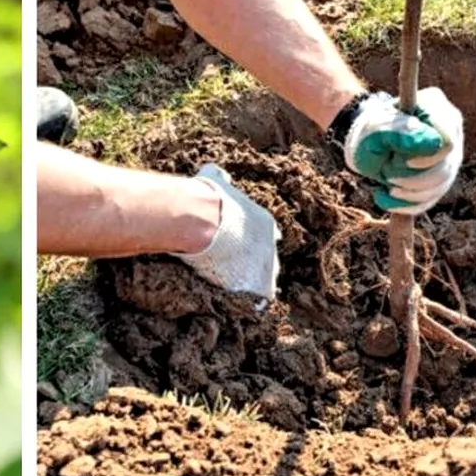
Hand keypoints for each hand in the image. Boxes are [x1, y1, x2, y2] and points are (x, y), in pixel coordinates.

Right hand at [173, 164, 280, 302]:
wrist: (204, 221)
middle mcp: (271, 244)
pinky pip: (259, 297)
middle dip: (254, 265)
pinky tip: (242, 304)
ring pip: (264, 279)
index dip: (252, 242)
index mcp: (265, 222)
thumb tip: (211, 171)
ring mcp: (267, 266)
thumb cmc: (208, 200)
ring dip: (252, 284)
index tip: (242, 247)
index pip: (266, 235)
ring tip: (238, 290)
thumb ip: (217, 178)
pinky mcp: (259, 285)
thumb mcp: (214, 181)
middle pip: (268, 259)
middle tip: (237, 270)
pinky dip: (251, 302)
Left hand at [344, 88, 463, 214]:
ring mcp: (450, 156)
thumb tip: (433, 143)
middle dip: (412, 178)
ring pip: (441, 186)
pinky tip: (387, 196)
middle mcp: (451, 130)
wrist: (367, 142)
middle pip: (446, 168)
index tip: (402, 162)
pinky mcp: (442, 177)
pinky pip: (431, 199)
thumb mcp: (376, 129)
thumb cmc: (371, 130)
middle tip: (386, 173)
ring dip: (408, 192)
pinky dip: (407, 204)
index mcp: (438, 108)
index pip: (447, 142)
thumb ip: (401, 133)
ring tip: (386, 183)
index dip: (427, 159)